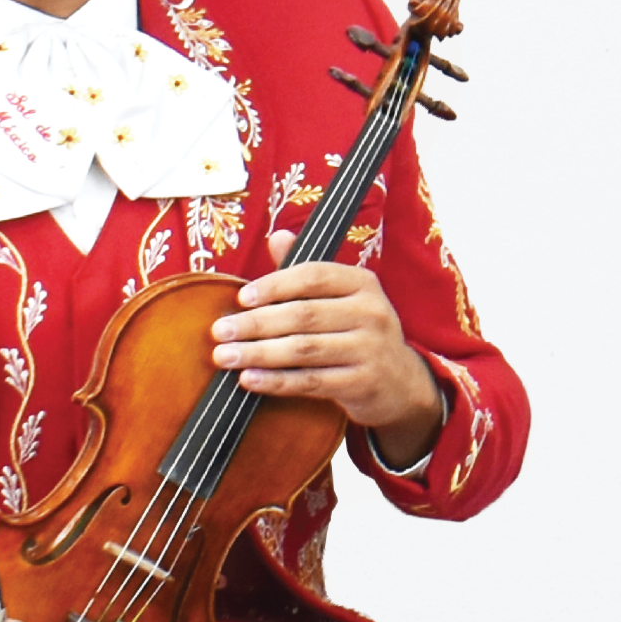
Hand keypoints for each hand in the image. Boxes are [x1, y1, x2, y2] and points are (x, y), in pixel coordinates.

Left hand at [210, 262, 447, 457]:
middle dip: (255, 324)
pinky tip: (250, 379)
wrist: (400, 384)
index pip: (313, 276)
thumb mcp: (342, 298)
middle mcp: (371, 312)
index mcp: (363, 283)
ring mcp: (370, 349)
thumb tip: (277, 237)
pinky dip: (276, 381)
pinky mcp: (363, 383)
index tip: (240, 298)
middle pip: (303, 315)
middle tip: (220, 331)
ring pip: (304, 349)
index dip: (274, 285)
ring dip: (258, 353)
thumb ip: (306, 272)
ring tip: (225, 356)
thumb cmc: (359, 334)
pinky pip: (311, 381)